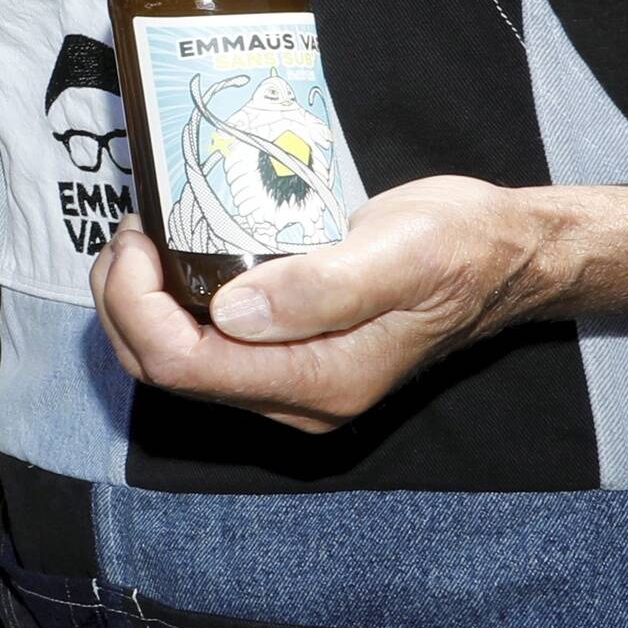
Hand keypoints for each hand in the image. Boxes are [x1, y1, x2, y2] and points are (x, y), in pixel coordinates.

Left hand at [92, 179, 552, 431]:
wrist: (504, 255)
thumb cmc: (462, 248)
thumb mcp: (402, 254)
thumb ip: (321, 289)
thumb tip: (230, 313)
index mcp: (321, 383)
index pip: (183, 365)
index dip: (136, 305)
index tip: (139, 240)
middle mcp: (298, 397)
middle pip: (164, 369)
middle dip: (123, 301)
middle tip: (131, 230)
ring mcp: (290, 381)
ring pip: (174, 359)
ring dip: (138, 302)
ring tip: (143, 235)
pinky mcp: (287, 354)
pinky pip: (201, 342)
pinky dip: (168, 300)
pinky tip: (172, 251)